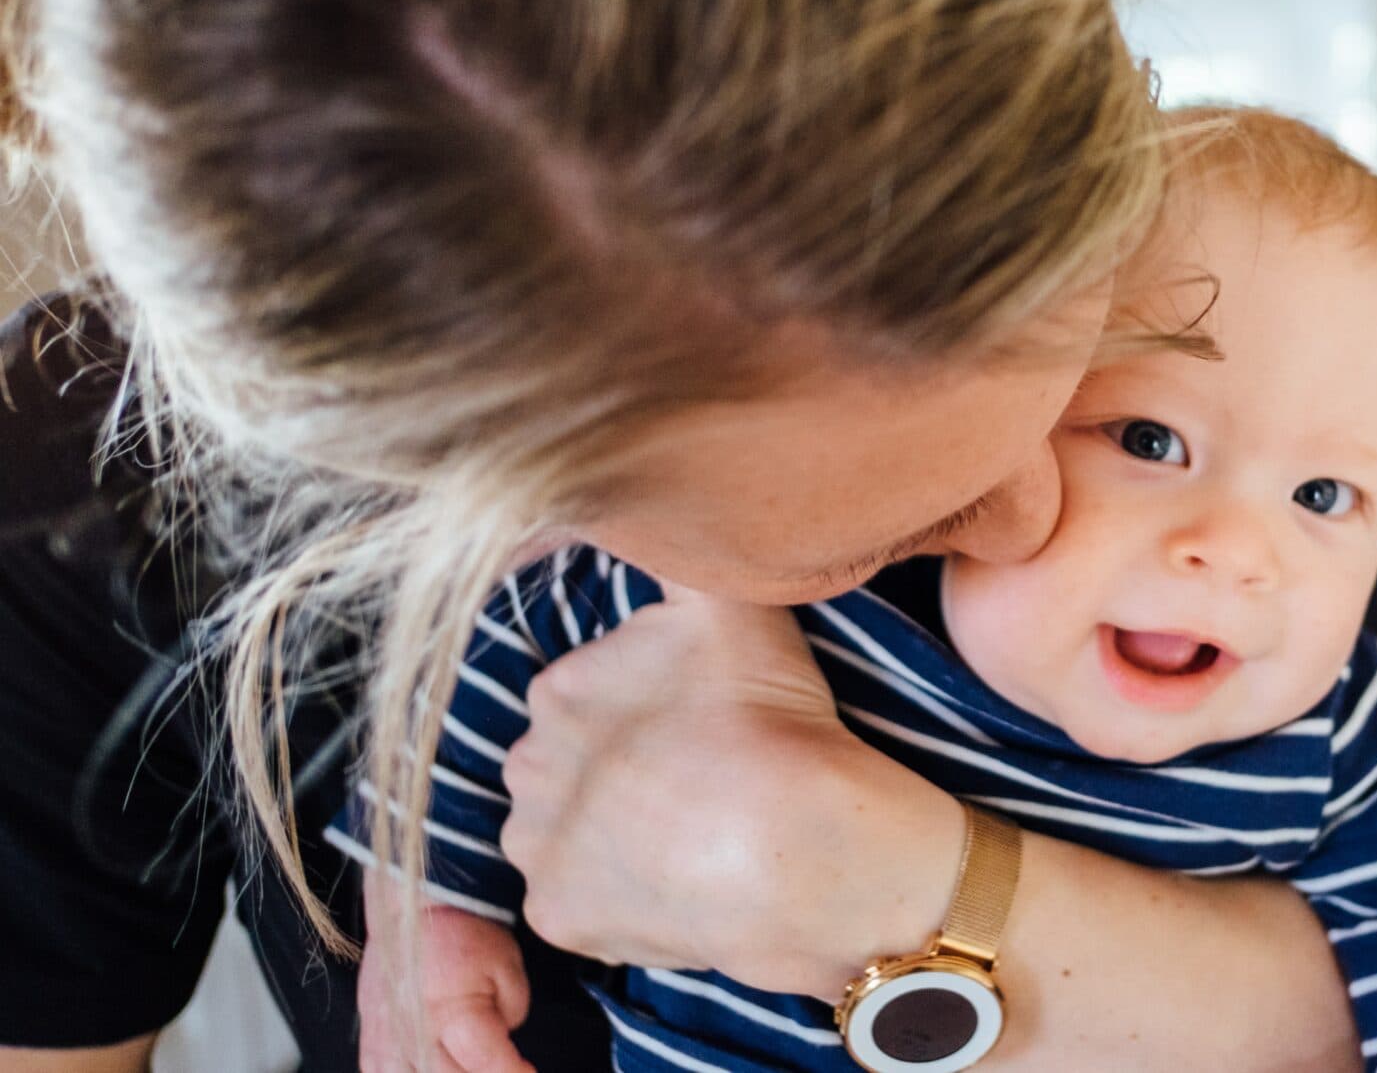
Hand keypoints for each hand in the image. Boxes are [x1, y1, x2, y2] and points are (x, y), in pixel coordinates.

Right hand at [359, 884, 532, 1072]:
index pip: (487, 1065)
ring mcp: (387, 1041)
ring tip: (463, 1066)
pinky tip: (424, 1068)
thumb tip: (505, 1047)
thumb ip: (513, 1012)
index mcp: (453, 1013)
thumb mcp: (507, 965)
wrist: (416, 907)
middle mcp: (416, 1034)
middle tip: (499, 1067)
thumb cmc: (463, 932)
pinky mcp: (370, 1039)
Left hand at [498, 588, 962, 998]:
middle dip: (614, 769)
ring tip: (687, 831)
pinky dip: (618, 897)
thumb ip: (676, 556)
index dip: (643, 708)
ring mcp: (538, 847)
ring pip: (565, 833)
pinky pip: (579, 904)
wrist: (795, 845)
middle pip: (566, 763)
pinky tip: (674, 881)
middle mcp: (526, 766)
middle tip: (694, 775)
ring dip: (609, 832)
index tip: (695, 722)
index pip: (585, 692)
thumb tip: (642, 513)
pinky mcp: (558, 918)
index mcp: (557, 687)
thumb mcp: (728, 601)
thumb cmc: (767, 719)